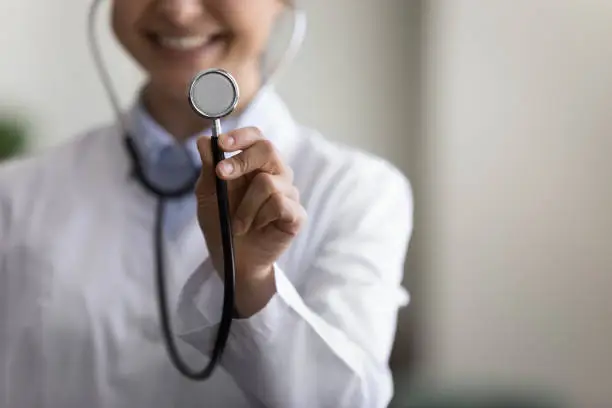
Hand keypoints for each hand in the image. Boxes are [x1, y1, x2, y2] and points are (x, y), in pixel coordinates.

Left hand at [195, 127, 305, 317]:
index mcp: (255, 164)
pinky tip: (255, 227)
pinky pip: (280, 204)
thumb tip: (203, 139)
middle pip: (269, 150)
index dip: (241, 136)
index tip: (221, 143)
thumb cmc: (222, 224)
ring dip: (245, 205)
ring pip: (268, 183)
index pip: (256, 137)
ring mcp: (289, 193)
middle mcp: (276, 173)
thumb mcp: (208, 194)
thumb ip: (208, 167)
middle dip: (242, 161)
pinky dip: (260, 217)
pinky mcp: (296, 215)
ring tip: (238, 223)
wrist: (232, 260)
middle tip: (222, 175)